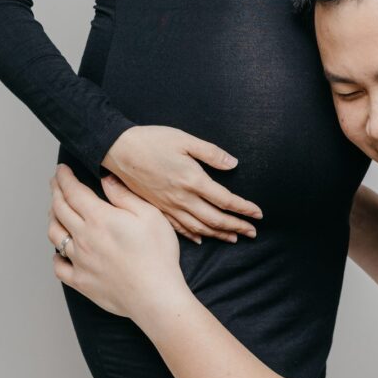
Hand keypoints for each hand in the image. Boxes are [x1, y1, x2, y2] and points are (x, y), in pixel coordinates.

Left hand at [49, 165, 187, 323]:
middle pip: (59, 209)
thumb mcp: (150, 215)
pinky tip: (61, 251)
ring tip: (56, 211)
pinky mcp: (81, 281)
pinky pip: (59, 266)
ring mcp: (80, 261)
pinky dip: (56, 255)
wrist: (155, 296)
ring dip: (52, 218)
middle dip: (55, 192)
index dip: (64, 178)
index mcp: (99, 218)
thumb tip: (106, 179)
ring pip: (54, 235)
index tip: (61, 170)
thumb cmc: (157, 255)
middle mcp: (84, 237)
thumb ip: (124, 195)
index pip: (73, 192)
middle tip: (55, 183)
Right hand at [103, 125, 261, 245]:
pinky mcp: (157, 208)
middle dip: (237, 226)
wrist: (118, 150)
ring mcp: (169, 206)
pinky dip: (193, 234)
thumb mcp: (185, 140)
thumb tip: (233, 164)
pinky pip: (179, 227)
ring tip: (234, 238)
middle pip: (216, 219)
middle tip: (253, 233)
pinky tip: (201, 238)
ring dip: (219, 234)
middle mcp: (182, 198)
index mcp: (193, 180)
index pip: (226, 200)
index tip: (258, 215)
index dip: (244, 209)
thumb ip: (211, 153)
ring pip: (199, 227)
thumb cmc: (152, 141)